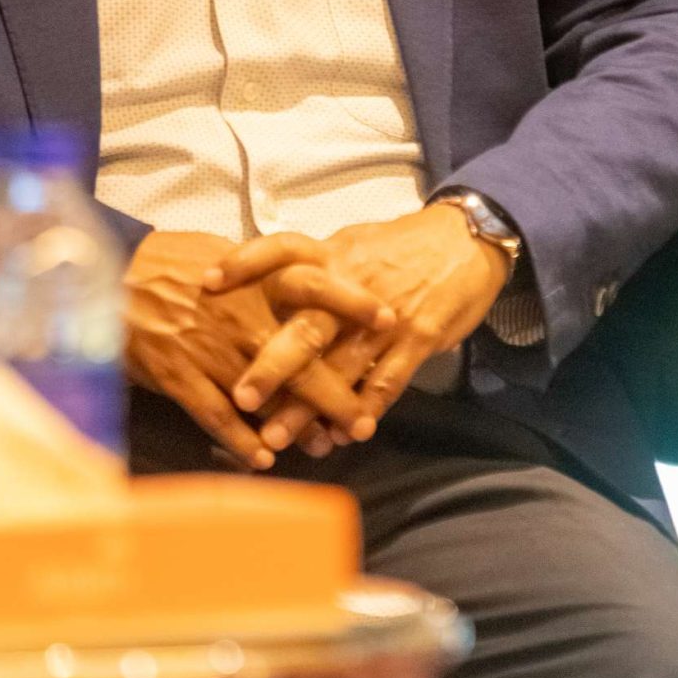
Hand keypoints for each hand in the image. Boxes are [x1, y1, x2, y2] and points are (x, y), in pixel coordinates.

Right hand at [124, 232, 388, 468]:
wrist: (108, 273)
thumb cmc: (168, 261)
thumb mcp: (222, 252)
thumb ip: (263, 271)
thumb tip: (300, 276)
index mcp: (255, 279)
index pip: (316, 286)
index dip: (354, 303)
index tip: (390, 320)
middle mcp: (242, 316)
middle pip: (304, 359)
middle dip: (337, 394)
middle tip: (363, 421)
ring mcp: (212, 349)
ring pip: (267, 396)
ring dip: (297, 426)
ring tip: (323, 448)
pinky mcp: (181, 376)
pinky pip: (218, 417)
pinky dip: (242, 440)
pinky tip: (264, 458)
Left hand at [210, 204, 510, 426]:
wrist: (470, 240)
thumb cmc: (403, 246)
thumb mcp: (354, 244)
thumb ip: (314, 269)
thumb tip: (266, 286)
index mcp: (333, 255)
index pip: (281, 249)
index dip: (244, 262)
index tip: (207, 284)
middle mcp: (354, 284)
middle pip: (306, 325)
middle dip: (272, 366)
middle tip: (241, 399)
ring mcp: (387, 315)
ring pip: (342, 364)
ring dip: (310, 406)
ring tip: (279, 438)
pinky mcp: (420, 337)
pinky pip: (389, 378)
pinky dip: (367, 407)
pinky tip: (348, 432)